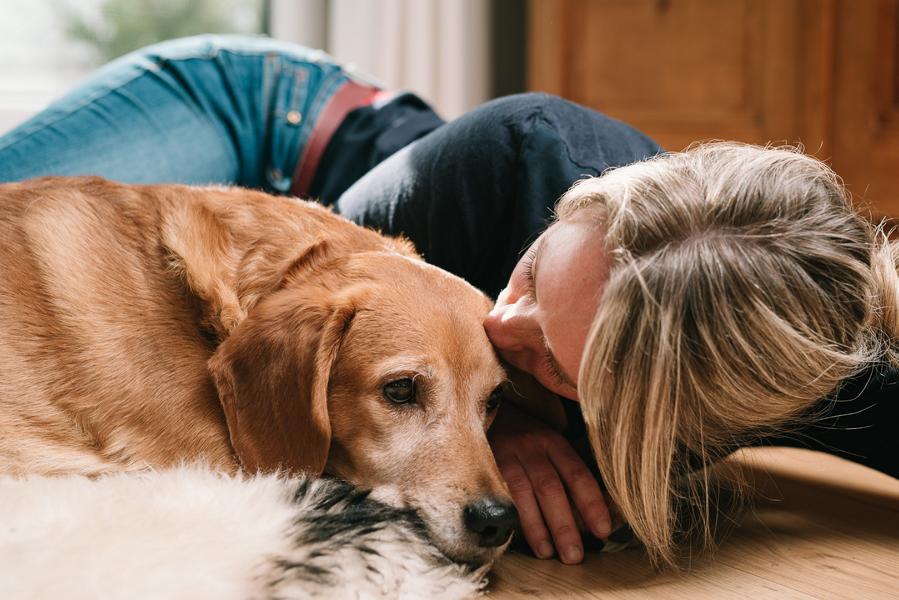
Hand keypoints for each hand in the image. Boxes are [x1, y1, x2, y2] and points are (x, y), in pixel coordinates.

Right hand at [489, 402, 610, 563]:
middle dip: (564, 525)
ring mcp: (506, 455)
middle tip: (574, 555)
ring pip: (524, 494)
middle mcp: (531, 447)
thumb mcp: (547, 443)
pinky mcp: (484, 464)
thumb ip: (566, 470)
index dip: (591, 503)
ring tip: (548, 553)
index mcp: (554, 442)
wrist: (485, 413)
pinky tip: (515, 537)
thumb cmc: (522, 437)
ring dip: (536, 527)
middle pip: (551, 488)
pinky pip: (498, 494)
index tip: (603, 531)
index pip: (578, 474)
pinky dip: (509, 516)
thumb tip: (594, 512)